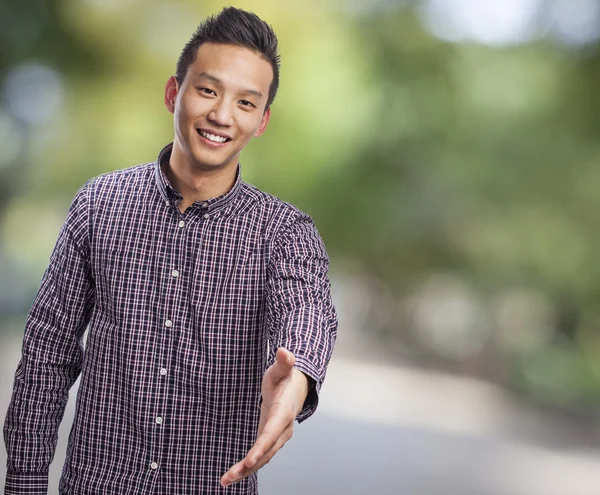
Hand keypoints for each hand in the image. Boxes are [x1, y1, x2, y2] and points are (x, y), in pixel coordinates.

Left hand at [220, 347, 307, 486]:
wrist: (296, 389)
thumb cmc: (284, 378)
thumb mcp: (281, 369)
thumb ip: (283, 362)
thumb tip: (284, 351)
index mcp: (283, 414)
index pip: (271, 433)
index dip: (260, 447)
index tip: (249, 460)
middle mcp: (282, 430)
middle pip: (265, 452)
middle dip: (248, 466)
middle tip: (228, 477)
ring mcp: (276, 437)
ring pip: (262, 458)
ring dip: (245, 471)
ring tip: (225, 480)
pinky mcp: (269, 441)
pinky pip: (259, 457)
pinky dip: (248, 467)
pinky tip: (233, 475)